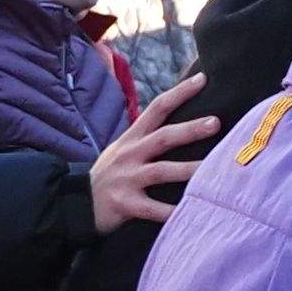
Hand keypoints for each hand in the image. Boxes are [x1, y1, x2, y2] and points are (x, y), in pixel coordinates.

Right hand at [81, 74, 216, 234]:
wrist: (76, 203)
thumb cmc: (111, 173)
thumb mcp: (124, 148)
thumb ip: (149, 135)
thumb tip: (183, 118)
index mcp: (132, 137)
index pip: (157, 108)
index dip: (179, 92)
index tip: (202, 78)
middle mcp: (130, 154)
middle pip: (163, 138)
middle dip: (189, 130)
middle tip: (215, 123)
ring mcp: (126, 179)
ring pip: (161, 171)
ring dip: (188, 170)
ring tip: (214, 169)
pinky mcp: (125, 205)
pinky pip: (152, 209)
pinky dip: (171, 211)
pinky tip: (190, 211)